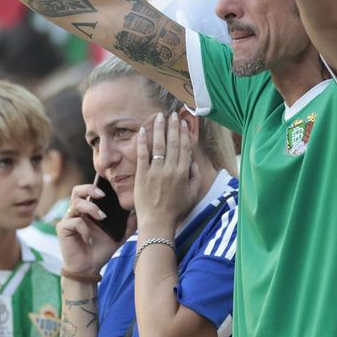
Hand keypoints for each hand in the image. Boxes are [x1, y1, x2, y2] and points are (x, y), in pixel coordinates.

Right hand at [57, 182, 124, 275]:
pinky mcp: (63, 229)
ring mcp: (68, 220)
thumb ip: (128, 225)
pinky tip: (89, 239)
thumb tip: (139, 213)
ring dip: (90, 208)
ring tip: (102, 218)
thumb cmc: (101, 250)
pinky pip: (74, 222)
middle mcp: (77, 213)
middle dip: (90, 189)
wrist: (89, 269)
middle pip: (77, 190)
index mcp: (88, 210)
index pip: (88, 190)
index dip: (96, 186)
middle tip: (103, 195)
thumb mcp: (119, 236)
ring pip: (75, 203)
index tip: (110, 189)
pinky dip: (84, 228)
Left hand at [133, 112, 197, 237]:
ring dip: (159, 129)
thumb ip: (195, 176)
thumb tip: (191, 160)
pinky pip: (142, 154)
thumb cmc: (175, 210)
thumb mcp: (192, 194)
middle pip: (172, 143)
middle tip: (172, 114)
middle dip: (172, 126)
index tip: (182, 123)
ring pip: (158, 145)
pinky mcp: (142, 175)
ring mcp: (155, 171)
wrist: (157, 222)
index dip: (183, 134)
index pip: (184, 148)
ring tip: (159, 116)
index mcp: (183, 173)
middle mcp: (170, 169)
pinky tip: (142, 130)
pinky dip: (143, 141)